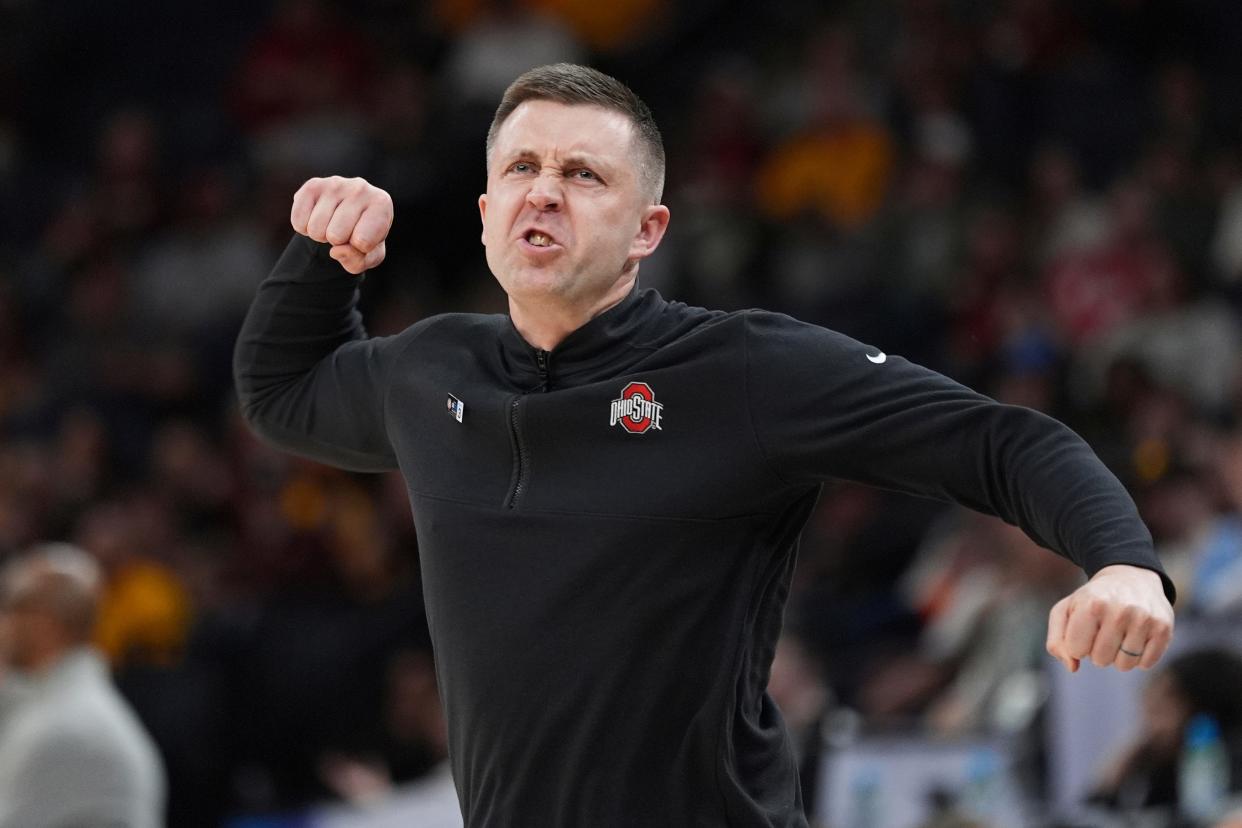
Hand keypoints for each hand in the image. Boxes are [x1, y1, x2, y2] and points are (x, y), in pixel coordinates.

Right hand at [291, 176, 392, 274]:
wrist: (349, 214)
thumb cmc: (364, 236)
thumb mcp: (370, 255)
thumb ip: (359, 260)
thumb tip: (337, 250)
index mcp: (381, 203)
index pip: (362, 242)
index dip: (359, 249)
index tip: (363, 238)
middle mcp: (360, 188)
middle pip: (335, 235)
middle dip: (337, 242)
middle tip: (344, 231)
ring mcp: (335, 184)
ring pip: (316, 229)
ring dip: (321, 235)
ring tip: (332, 224)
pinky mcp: (313, 185)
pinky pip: (299, 220)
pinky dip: (304, 228)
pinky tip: (316, 218)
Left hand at [1046, 564, 1173, 672]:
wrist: (1130, 578)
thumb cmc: (1091, 600)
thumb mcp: (1064, 612)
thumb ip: (1056, 642)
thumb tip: (1072, 667)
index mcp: (1091, 605)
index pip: (1076, 650)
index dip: (1078, 644)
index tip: (1083, 629)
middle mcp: (1120, 611)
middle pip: (1101, 660)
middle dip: (1098, 651)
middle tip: (1103, 630)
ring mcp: (1144, 619)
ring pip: (1125, 665)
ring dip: (1118, 655)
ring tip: (1120, 633)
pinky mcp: (1163, 628)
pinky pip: (1146, 663)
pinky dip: (1138, 657)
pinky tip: (1136, 637)